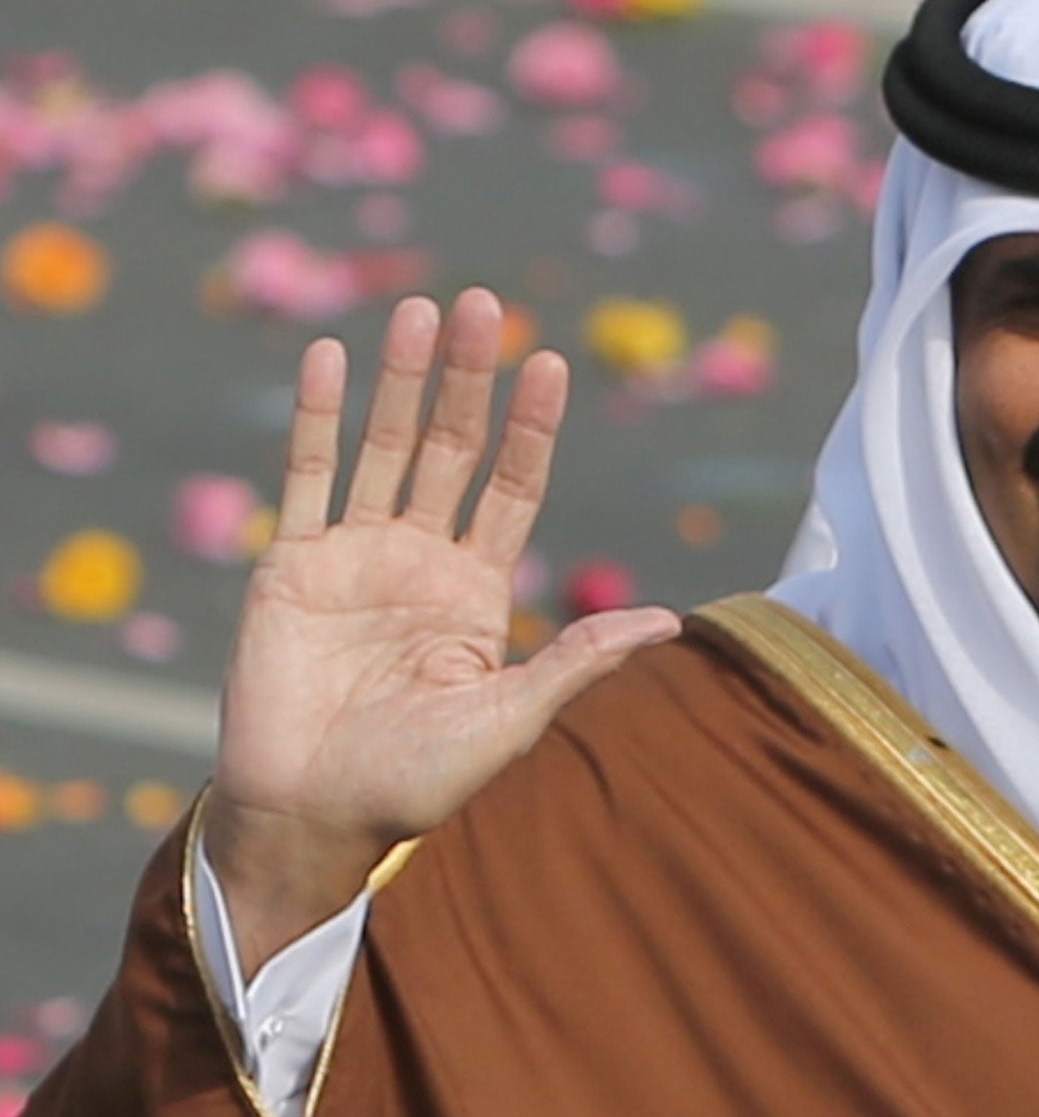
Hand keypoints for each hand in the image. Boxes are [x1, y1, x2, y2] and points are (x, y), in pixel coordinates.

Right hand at [205, 288, 680, 974]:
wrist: (313, 814)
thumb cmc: (416, 783)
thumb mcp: (512, 720)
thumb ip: (577, 660)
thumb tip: (669, 623)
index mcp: (477, 592)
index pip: (512, 489)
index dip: (530, 428)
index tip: (551, 362)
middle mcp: (421, 560)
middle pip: (452, 450)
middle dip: (470, 378)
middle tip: (485, 302)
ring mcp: (355, 555)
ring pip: (385, 446)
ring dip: (404, 378)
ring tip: (425, 308)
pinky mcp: (292, 565)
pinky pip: (306, 476)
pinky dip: (315, 416)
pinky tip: (327, 356)